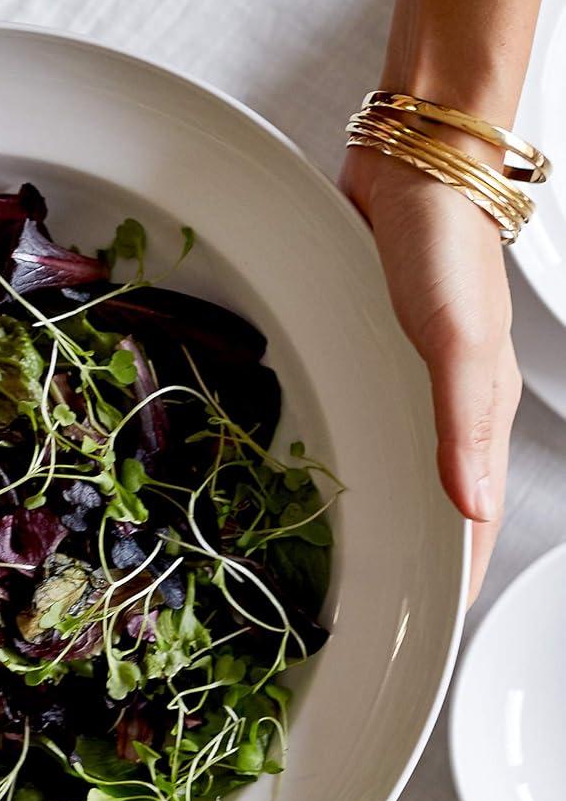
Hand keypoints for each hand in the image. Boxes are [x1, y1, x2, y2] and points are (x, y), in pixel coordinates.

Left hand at [341, 146, 519, 602]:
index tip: (430, 629)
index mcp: (479, 412)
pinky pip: (368, 423)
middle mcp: (447, 406)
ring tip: (340, 564)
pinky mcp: (376, 355)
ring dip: (378, 515)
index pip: (476, 519)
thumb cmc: (443, 247)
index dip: (458, 576)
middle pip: (436, 504)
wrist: (414, 171)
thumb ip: (464, 421)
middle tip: (368, 611)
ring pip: (399, 468)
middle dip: (411, 560)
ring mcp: (411, 383)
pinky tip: (321, 476)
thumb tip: (474, 507)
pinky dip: (353, 459)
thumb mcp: (455, 339)